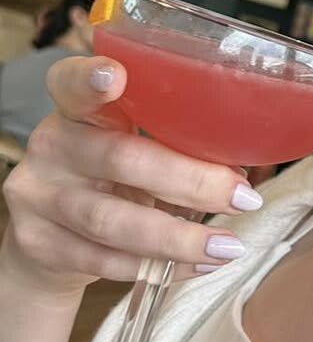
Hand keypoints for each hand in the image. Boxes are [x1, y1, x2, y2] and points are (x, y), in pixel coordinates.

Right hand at [1, 55, 260, 302]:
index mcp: (76, 108)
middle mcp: (52, 145)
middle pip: (119, 158)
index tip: (117, 75)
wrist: (50, 237)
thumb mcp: (127, 146)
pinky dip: (160, 266)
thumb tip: (240, 171)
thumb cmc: (108, 180)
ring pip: (111, 220)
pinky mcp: (40, 244)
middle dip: (190, 181)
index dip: (91, 79)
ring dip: (178, 237)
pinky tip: (199, 265)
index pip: (72, 83)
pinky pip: (105, 260)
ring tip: (228, 247)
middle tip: (243, 198)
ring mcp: (39, 196)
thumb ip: (170, 144)